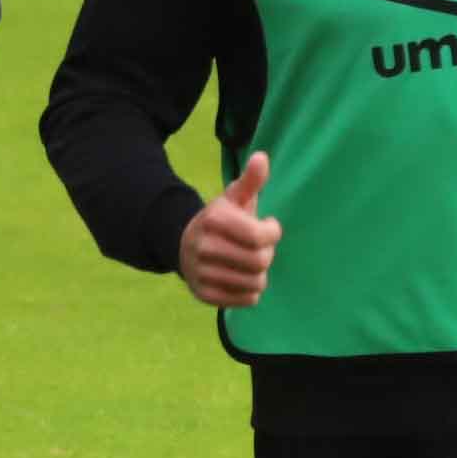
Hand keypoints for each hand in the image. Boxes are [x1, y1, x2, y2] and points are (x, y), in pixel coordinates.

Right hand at [178, 150, 281, 308]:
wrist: (184, 246)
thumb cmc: (221, 220)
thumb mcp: (234, 198)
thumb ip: (250, 180)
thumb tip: (262, 157)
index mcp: (212, 219)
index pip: (258, 236)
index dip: (272, 233)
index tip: (268, 227)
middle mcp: (202, 247)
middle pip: (259, 262)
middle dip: (266, 255)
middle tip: (259, 248)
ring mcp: (200, 273)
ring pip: (255, 283)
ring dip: (259, 274)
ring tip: (250, 263)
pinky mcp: (203, 294)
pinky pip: (246, 300)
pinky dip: (250, 291)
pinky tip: (241, 278)